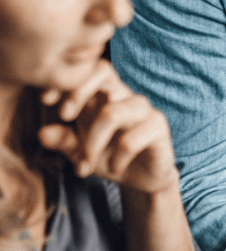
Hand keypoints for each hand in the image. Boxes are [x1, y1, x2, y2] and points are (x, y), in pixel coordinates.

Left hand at [38, 59, 177, 194]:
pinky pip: (131, 139)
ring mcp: (144, 110)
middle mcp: (125, 95)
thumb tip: (42, 134)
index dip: (65, 80)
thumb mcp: (81, 151)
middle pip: (103, 73)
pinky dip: (117, 157)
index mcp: (104, 93)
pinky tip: (113, 169)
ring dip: (93, 141)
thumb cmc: (111, 158)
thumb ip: (63, 140)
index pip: (87, 69)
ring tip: (86, 164)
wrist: (143, 180)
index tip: (45, 100)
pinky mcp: (158, 128)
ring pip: (112, 113)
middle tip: (64, 118)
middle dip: (78, 94)